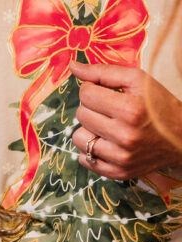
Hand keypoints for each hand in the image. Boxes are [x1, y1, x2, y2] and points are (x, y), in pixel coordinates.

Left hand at [70, 61, 181, 179]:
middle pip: (81, 115)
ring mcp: (120, 158)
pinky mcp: (118, 172)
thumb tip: (73, 66)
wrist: (180, 137)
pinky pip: (85, 160)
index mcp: (130, 110)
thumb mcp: (138, 81)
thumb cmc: (158, 104)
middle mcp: (124, 136)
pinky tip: (106, 142)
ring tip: (105, 126)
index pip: (86, 95)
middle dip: (91, 108)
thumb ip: (104, 72)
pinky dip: (90, 150)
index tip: (103, 92)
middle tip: (107, 109)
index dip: (92, 90)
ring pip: (78, 139)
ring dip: (88, 130)